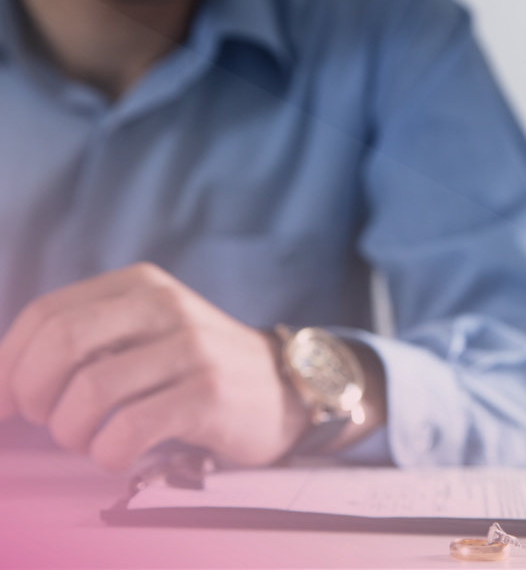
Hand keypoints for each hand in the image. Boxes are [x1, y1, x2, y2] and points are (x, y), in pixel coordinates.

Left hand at [0, 263, 305, 470]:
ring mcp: (191, 348)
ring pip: (89, 392)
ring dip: (69, 432)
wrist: (284, 389)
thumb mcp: (151, 331)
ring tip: (85, 440)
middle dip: (29, 393)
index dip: (6, 363)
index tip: (1, 402)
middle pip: (60, 342)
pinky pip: (128, 429)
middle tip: (40, 419)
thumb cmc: (201, 368)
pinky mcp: (208, 393)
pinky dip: (105, 453)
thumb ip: (92, 340)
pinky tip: (116, 454)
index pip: (47, 314)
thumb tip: (7, 382)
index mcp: (142, 285)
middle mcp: (166, 306)